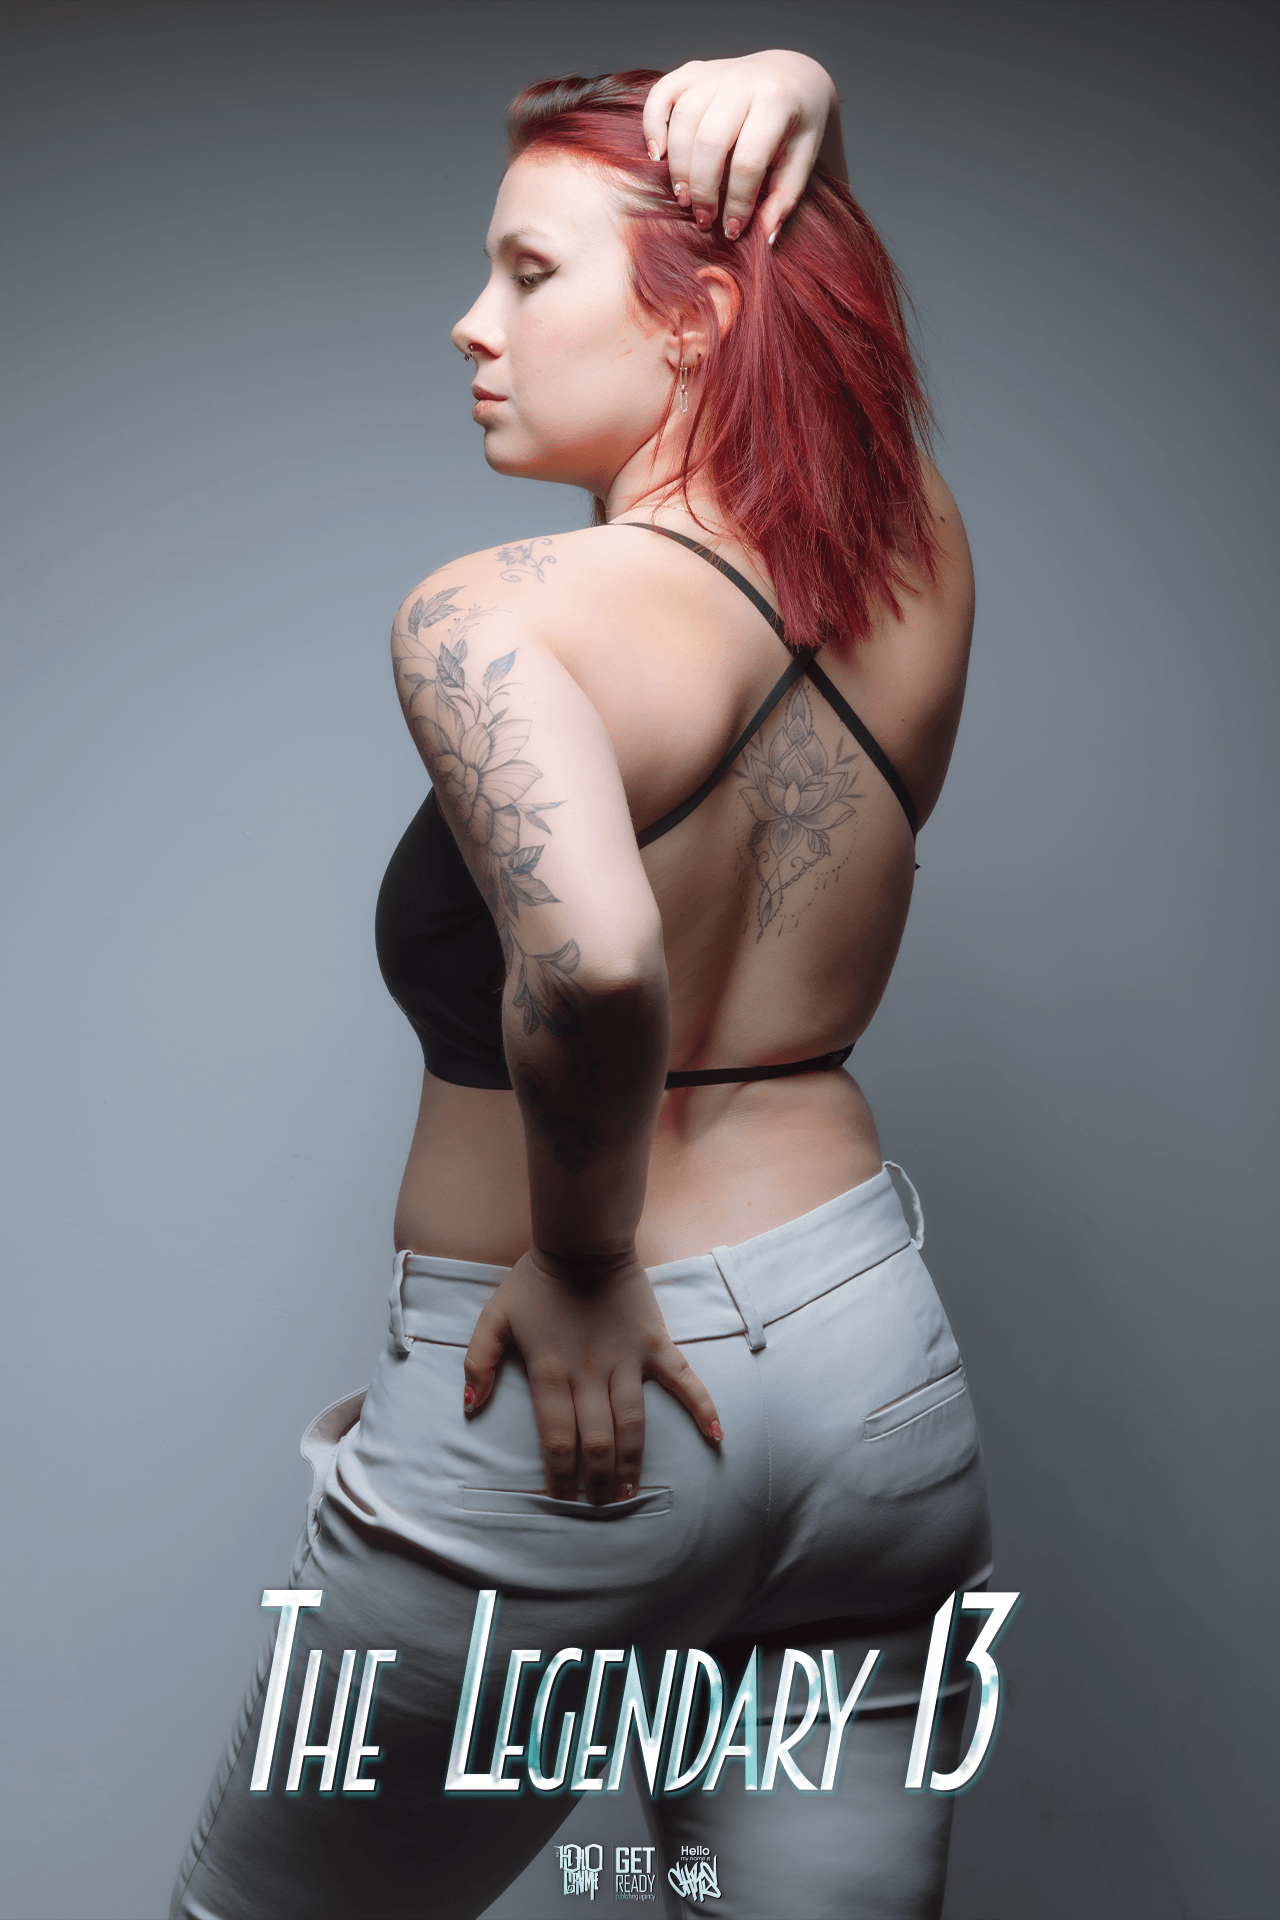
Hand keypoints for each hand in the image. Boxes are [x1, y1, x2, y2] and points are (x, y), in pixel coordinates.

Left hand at [463, 1245, 722, 1504]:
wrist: (583, 1242)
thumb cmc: (536, 1282)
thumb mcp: (493, 1318)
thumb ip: (477, 1362)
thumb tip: (469, 1406)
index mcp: (550, 1371)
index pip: (557, 1438)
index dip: (560, 1475)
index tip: (561, 1500)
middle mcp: (590, 1374)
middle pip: (597, 1442)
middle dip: (596, 1481)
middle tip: (597, 1508)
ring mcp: (627, 1360)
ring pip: (633, 1425)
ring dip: (632, 1465)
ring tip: (629, 1496)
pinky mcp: (655, 1344)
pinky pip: (684, 1380)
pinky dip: (702, 1408)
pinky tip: (716, 1438)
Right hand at [643, 50, 843, 242]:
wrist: (790, 75)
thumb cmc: (797, 124)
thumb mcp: (803, 159)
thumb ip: (785, 197)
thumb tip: (764, 235)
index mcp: (776, 101)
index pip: (748, 161)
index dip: (737, 203)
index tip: (732, 230)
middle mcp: (742, 82)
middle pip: (710, 141)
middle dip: (703, 189)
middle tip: (703, 218)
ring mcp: (715, 73)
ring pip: (683, 119)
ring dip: (678, 165)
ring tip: (683, 196)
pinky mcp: (693, 71)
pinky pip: (662, 93)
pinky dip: (652, 123)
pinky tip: (656, 155)